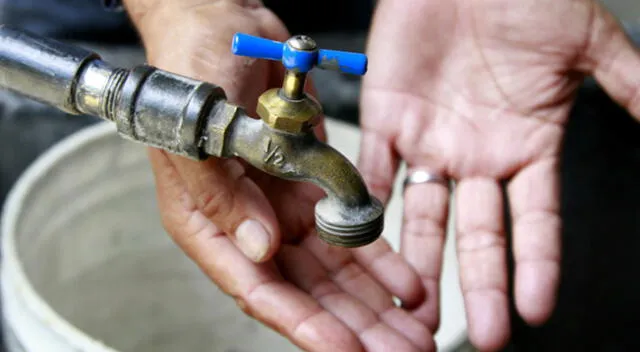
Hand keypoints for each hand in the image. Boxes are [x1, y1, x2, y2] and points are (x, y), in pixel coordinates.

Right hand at [125, 1, 434, 349]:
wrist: (219, 25)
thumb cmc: (191, 73)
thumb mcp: (197, 134)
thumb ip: (222, 198)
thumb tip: (261, 252)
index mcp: (211, 223)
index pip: (259, 290)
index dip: (305, 325)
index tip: (347, 351)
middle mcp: (249, 226)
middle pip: (307, 293)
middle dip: (354, 327)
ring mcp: (283, 209)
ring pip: (335, 272)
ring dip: (376, 303)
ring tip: (416, 332)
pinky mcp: (312, 187)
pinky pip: (350, 231)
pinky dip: (381, 257)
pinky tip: (410, 282)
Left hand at [359, 0, 639, 349]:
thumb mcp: (586, 42)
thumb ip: (629, 85)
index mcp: (526, 144)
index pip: (535, 220)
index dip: (537, 265)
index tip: (536, 309)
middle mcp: (476, 154)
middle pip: (477, 234)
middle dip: (477, 284)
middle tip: (479, 333)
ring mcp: (429, 141)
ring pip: (422, 215)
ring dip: (418, 261)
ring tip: (415, 307)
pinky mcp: (386, 118)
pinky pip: (374, 171)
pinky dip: (368, 205)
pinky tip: (367, 245)